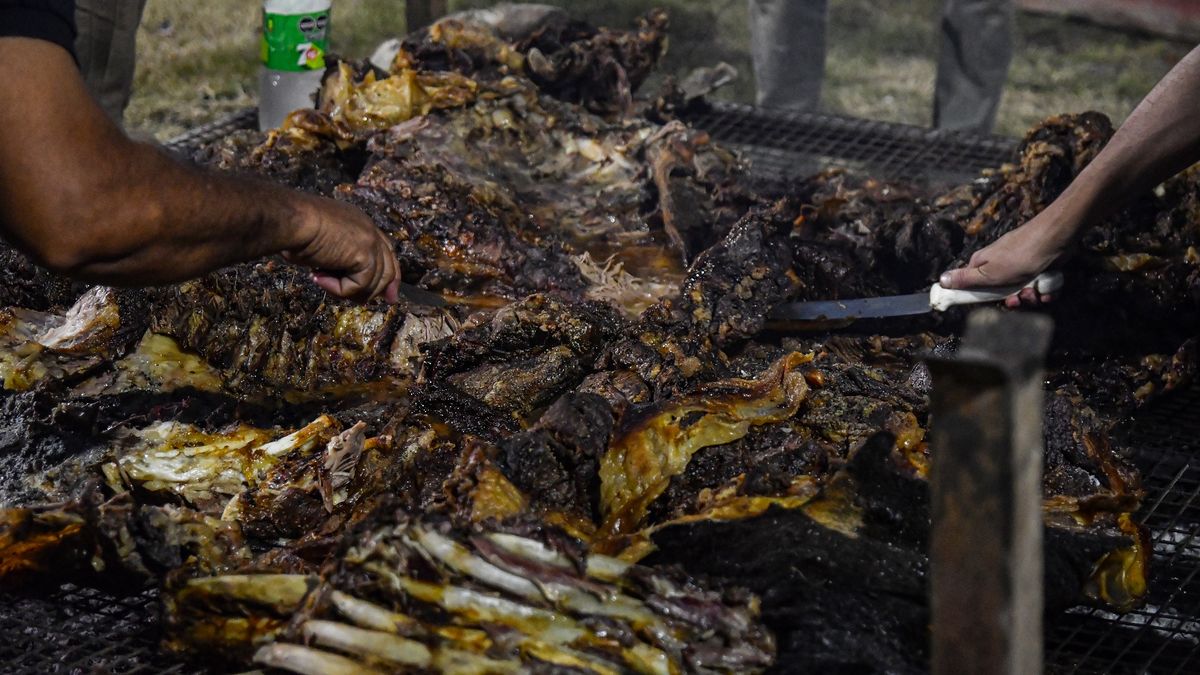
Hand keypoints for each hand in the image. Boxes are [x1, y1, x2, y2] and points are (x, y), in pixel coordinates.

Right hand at [284, 197, 399, 302]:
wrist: (289, 218)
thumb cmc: (293, 229)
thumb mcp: (320, 246)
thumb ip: (338, 261)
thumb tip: (345, 283)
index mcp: (360, 223)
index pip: (385, 252)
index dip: (387, 276)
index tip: (388, 296)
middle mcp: (369, 230)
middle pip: (388, 269)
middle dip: (379, 290)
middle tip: (360, 301)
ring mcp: (370, 241)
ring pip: (373, 282)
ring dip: (348, 290)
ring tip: (323, 281)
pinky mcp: (365, 254)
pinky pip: (358, 285)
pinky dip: (338, 289)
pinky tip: (318, 277)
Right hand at [939, 207, 1073, 307]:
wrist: (1054, 240)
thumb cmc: (1018, 256)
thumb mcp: (988, 273)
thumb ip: (965, 279)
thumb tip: (941, 280)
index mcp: (983, 264)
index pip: (973, 285)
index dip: (980, 297)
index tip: (990, 303)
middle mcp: (1000, 264)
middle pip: (1001, 293)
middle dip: (1013, 299)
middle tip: (1019, 298)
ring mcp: (1020, 266)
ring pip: (1022, 291)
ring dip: (1030, 296)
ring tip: (1036, 290)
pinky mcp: (1038, 268)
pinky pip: (1038, 287)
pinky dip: (1044, 290)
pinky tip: (1047, 288)